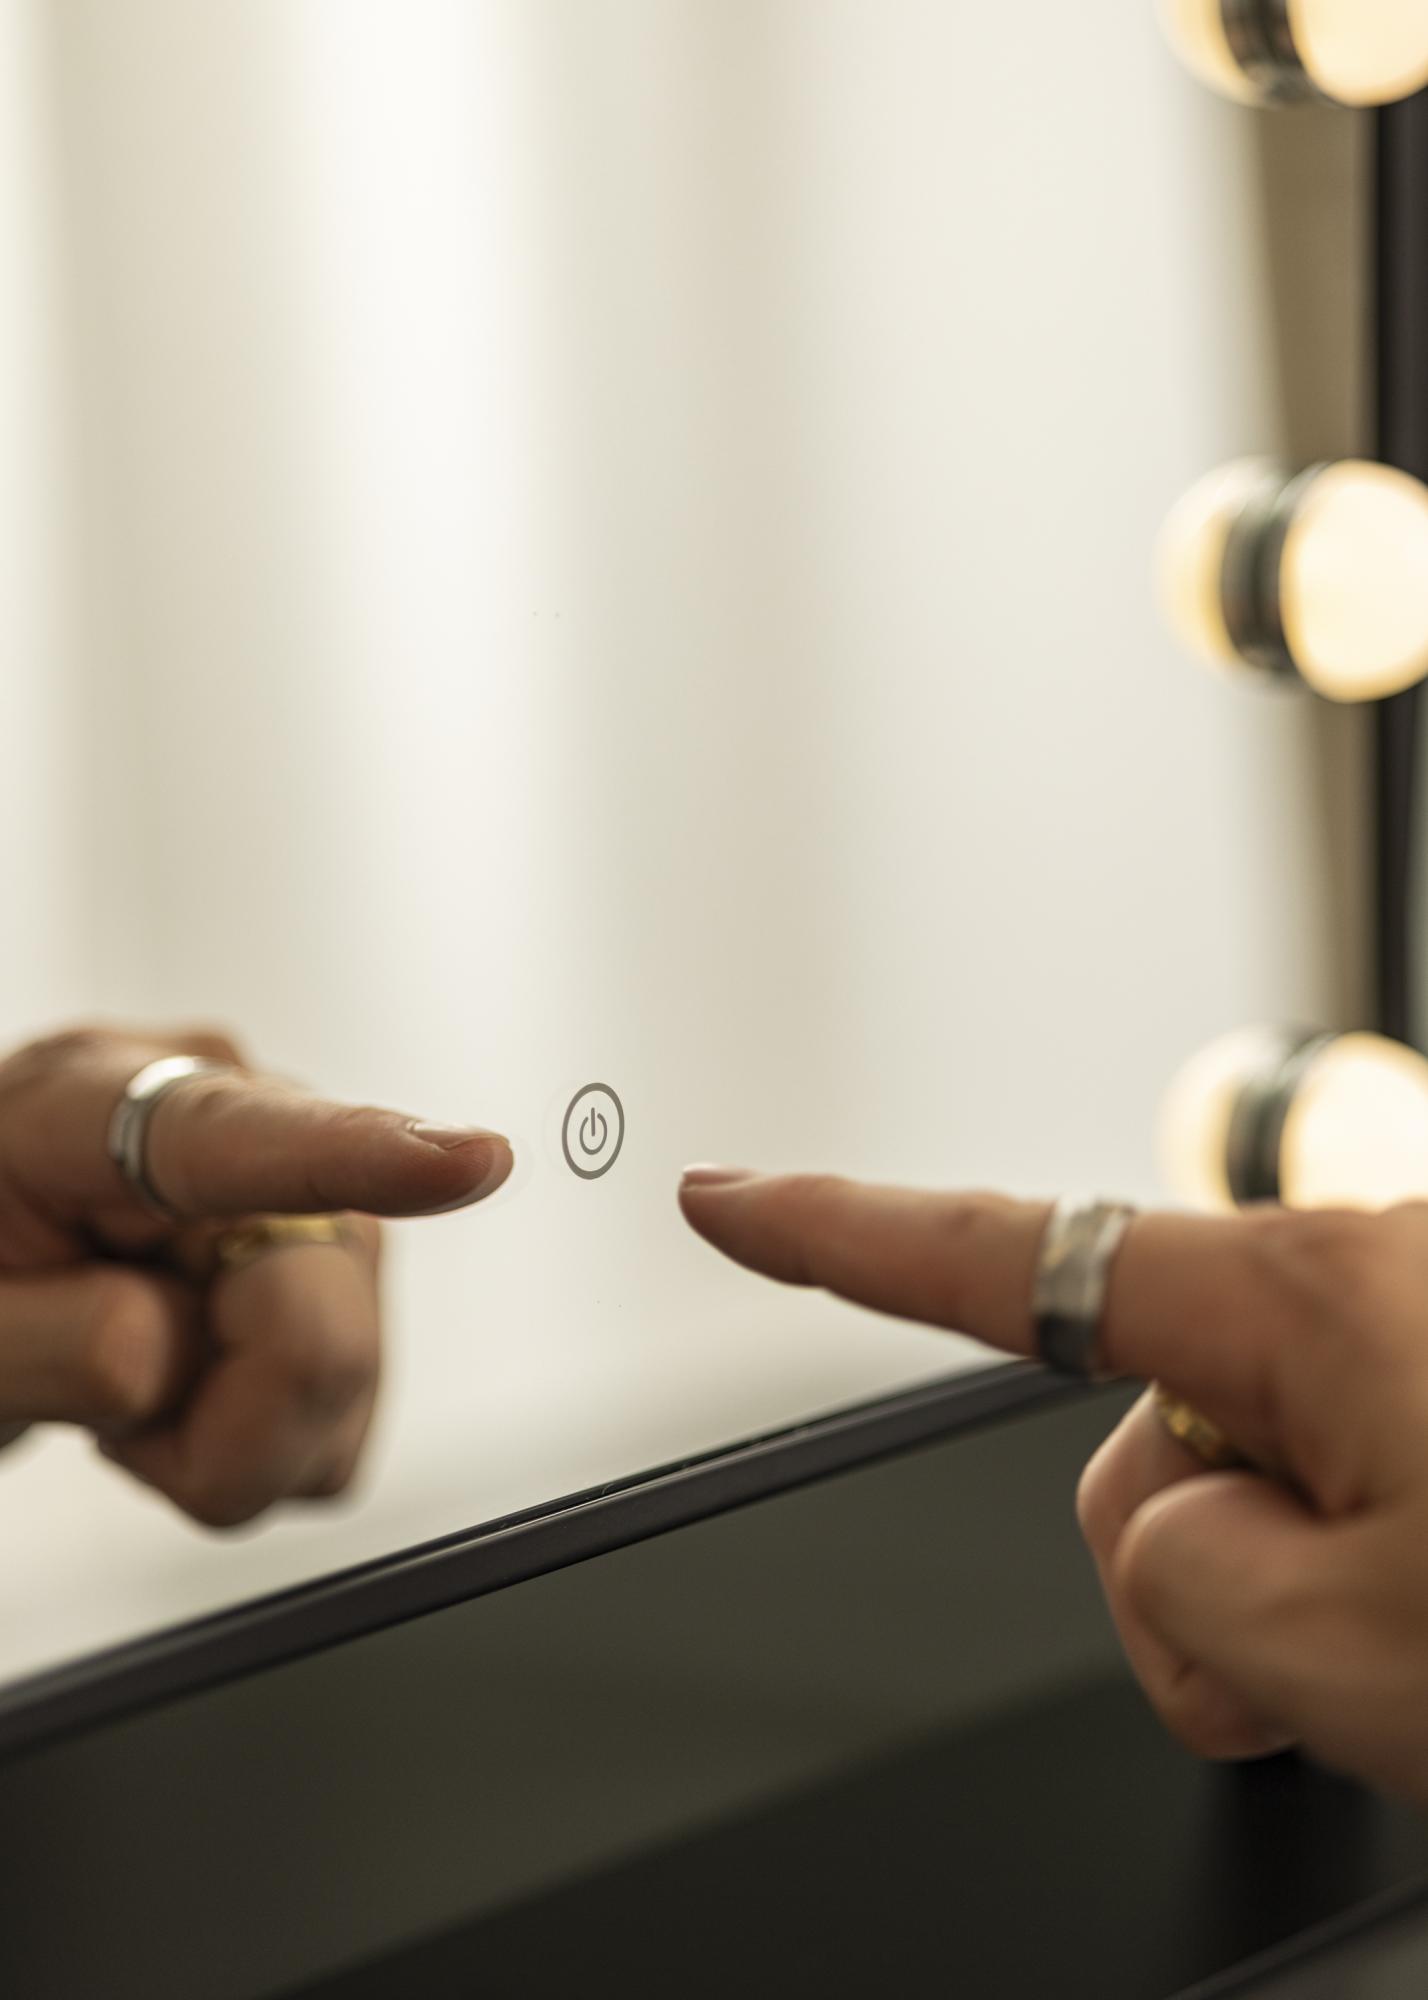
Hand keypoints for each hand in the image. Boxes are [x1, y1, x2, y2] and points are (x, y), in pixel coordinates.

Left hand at [0, 1026, 511, 1526]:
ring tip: (132, 1385)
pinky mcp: (343, 1275)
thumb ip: (55, 1344)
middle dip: (214, 1423)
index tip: (473, 1161)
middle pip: (315, 1329)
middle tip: (108, 1417)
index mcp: (93, 1103)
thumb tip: (176, 1354)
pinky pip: (340, 1430)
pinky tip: (183, 1389)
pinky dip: (251, 1450)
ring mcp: (303, 1199)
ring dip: (222, 1438)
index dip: (362, 1153)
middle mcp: (231, 1123)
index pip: (238, 1137)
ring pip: (341, 1388)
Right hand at [680, 1166, 1427, 1803]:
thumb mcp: (1345, 1649)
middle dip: (1196, 1576)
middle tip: (1349, 1664)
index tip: (728, 1200)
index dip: (836, 1234)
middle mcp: (1357, 1276)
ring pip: (1237, 1484)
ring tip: (1422, 1641)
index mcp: (1305, 1300)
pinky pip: (1328, 1468)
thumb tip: (1169, 1528)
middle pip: (1139, 1444)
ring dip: (1294, 1597)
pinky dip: (1357, 1562)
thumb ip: (1167, 1574)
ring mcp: (1410, 1322)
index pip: (1004, 1264)